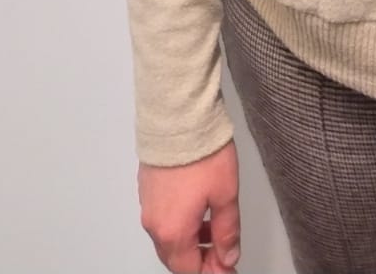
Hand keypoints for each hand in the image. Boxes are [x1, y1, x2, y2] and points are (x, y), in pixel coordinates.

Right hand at [137, 138, 240, 272]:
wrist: (178, 117)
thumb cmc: (203, 154)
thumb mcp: (225, 194)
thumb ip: (227, 231)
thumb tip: (227, 257)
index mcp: (173, 232)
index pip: (189, 270)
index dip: (211, 272)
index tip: (228, 266)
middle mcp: (154, 224)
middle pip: (175, 258)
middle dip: (199, 260)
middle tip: (223, 253)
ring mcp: (148, 206)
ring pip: (168, 239)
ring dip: (190, 242)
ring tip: (215, 230)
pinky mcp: (147, 189)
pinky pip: (162, 220)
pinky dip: (180, 224)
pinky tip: (198, 210)